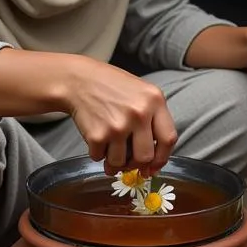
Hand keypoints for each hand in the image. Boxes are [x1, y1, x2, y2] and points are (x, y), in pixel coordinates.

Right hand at [61, 58, 176, 175]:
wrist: (78, 80)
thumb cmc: (111, 87)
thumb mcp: (141, 93)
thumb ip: (153, 120)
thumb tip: (153, 159)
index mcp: (155, 101)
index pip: (168, 139)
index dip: (161, 158)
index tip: (154, 166)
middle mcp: (139, 114)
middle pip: (146, 157)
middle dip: (136, 163)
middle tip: (128, 160)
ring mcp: (118, 126)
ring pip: (121, 162)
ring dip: (114, 161)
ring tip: (109, 146)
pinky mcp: (98, 135)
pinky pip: (100, 158)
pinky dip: (97, 153)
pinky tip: (96, 136)